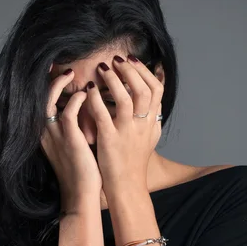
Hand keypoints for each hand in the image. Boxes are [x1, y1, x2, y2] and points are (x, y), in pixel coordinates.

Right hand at [40, 66, 102, 209]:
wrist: (82, 195)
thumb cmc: (83, 173)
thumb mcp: (75, 146)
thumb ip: (77, 128)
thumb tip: (89, 111)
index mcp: (46, 134)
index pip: (42, 103)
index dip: (50, 86)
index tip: (60, 73)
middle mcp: (46, 132)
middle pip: (40, 97)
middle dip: (51, 80)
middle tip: (66, 67)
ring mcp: (55, 136)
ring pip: (50, 100)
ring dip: (61, 84)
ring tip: (73, 74)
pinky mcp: (68, 140)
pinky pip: (67, 112)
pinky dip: (75, 100)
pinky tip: (85, 93)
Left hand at [85, 54, 162, 194]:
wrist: (127, 186)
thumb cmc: (135, 161)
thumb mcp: (150, 137)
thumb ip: (153, 117)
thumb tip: (156, 98)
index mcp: (151, 122)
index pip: (157, 89)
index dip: (145, 71)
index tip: (132, 60)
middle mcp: (142, 125)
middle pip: (143, 90)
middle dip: (130, 70)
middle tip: (116, 59)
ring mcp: (127, 132)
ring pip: (126, 99)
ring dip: (114, 80)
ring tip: (103, 68)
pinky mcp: (110, 140)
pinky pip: (103, 114)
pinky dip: (96, 99)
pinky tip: (89, 90)